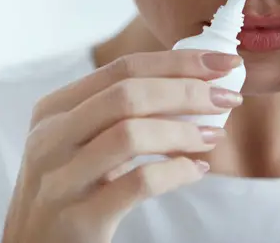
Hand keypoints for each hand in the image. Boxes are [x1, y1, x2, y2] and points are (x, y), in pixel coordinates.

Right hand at [1, 49, 242, 242]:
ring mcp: (60, 177)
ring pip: (131, 134)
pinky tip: (194, 170)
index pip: (122, 68)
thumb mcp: (82, 142)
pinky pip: (137, 184)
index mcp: (54, 109)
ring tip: (214, 136)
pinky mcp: (77, 217)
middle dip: (187, 90)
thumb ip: (121, 113)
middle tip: (228, 97)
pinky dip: (175, 173)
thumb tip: (191, 86)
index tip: (220, 62)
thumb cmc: (69, 188)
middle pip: (128, 94)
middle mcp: (51, 137)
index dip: (177, 61)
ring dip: (183, 131)